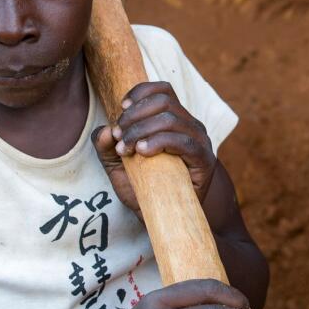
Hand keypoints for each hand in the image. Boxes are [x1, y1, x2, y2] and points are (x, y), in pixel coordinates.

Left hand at [93, 82, 216, 212]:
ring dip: (141, 130)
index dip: (140, 92)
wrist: (165, 218)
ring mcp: (199, 141)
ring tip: (126, 148)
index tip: (120, 109)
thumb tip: (104, 129)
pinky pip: (183, 141)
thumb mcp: (117, 166)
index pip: (163, 90)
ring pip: (170, 119)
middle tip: (119, 136)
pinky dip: (159, 142)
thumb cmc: (145, 188)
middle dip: (134, 115)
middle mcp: (190, 125)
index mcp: (175, 119)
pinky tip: (142, 152)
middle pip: (163, 100)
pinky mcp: (204, 159)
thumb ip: (107, 147)